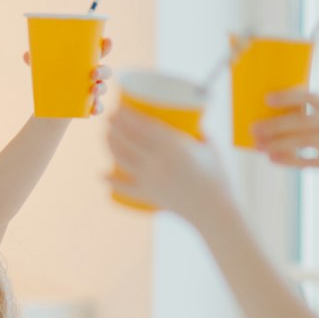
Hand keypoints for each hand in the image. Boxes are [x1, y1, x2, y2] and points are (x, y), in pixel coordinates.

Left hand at [23, 38, 113, 114]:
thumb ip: (36, 61)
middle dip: (103, 70)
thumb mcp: (44, 69)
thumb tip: (27, 55)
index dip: (107, 45)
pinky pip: (100, 106)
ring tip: (92, 91)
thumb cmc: (52, 78)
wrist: (52, 105)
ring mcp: (94, 90)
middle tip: (93, 73)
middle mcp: (94, 75)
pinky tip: (93, 109)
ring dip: (101, 89)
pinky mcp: (91, 105)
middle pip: (106, 70)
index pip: (101, 51)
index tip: (107, 41)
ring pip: (104, 88)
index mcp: (86, 61)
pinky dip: (98, 107)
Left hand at [106, 96, 229, 222]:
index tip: (119, 106)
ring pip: (122, 158)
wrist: (215, 210)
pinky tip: (100, 175)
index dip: (127, 115)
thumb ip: (199, 132)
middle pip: (128, 139)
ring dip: (110, 145)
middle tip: (108, 118)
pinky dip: (111, 181)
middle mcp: (158, 160)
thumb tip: (193, 119)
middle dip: (114, 126)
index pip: (143, 125)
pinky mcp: (148, 194)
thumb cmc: (218, 177)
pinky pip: (125, 187)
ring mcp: (150, 178)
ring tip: (105, 135)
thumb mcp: (210, 148)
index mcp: (174, 145)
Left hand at [249, 90, 318, 188]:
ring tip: (259, 146)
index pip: (310, 95)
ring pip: (304, 141)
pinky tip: (273, 159)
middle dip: (275, 125)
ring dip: (277, 144)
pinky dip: (289, 160)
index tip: (266, 99)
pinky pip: (309, 161)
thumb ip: (308, 116)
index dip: (288, 97)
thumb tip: (267, 116)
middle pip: (302, 121)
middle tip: (254, 129)